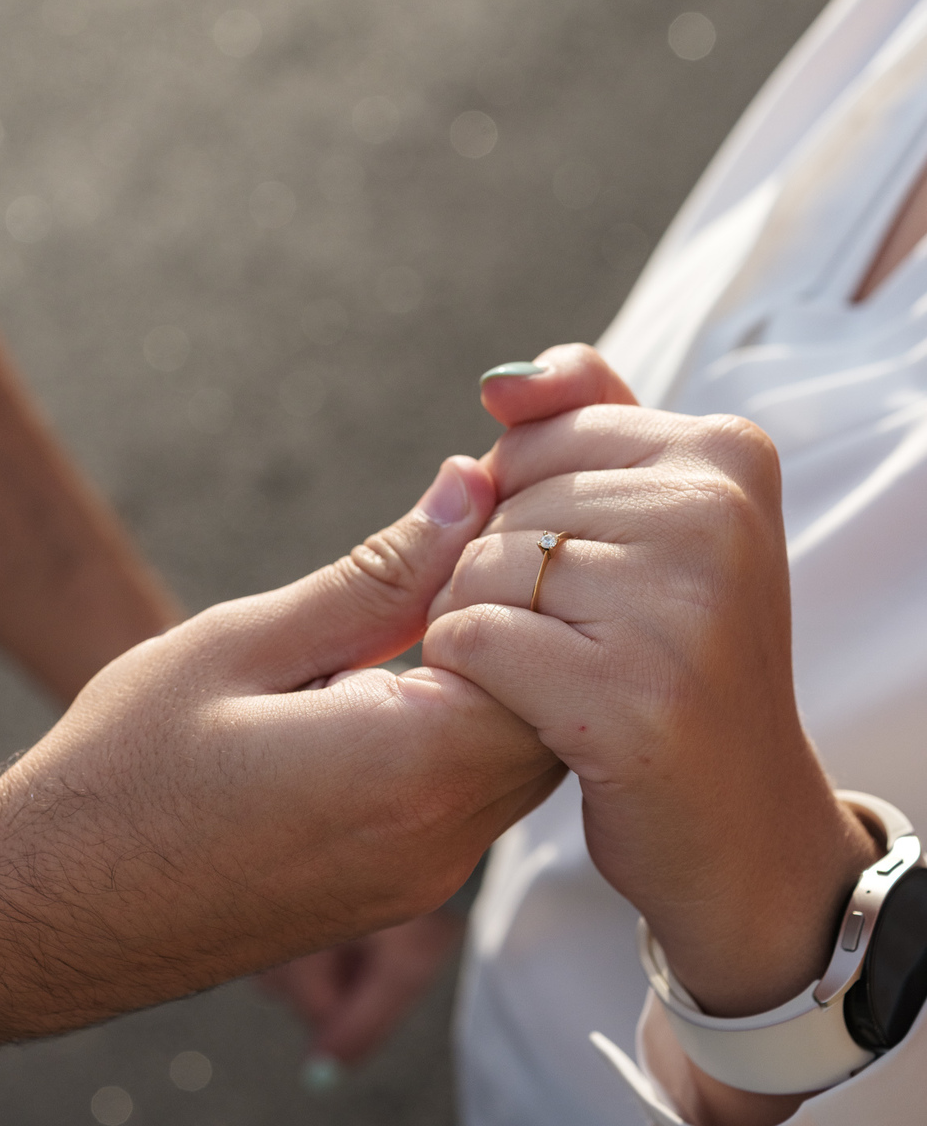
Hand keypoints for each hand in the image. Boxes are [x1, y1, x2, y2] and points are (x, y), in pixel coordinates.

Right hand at [0, 454, 560, 1045]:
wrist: (45, 913)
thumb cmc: (122, 771)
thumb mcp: (243, 644)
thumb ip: (376, 575)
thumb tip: (469, 489)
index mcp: (408, 770)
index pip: (550, 651)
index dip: (532, 567)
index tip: (489, 501)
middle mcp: (440, 842)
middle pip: (556, 706)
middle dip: (530, 614)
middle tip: (473, 532)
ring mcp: (424, 880)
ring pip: (526, 752)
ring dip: (502, 668)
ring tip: (435, 589)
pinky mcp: (400, 892)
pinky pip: (478, 792)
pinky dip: (470, 720)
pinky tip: (409, 665)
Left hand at [425, 348, 877, 1029]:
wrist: (742, 826)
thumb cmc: (673, 655)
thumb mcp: (656, 517)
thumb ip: (582, 420)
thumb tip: (500, 384)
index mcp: (726, 455)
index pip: (537, 437)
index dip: (518, 508)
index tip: (586, 574)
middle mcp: (716, 517)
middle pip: (502, 502)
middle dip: (497, 569)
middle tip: (573, 637)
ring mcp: (681, 610)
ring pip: (477, 568)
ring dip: (475, 622)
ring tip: (551, 671)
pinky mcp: (629, 699)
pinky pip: (471, 638)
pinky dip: (468, 673)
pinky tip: (526, 706)